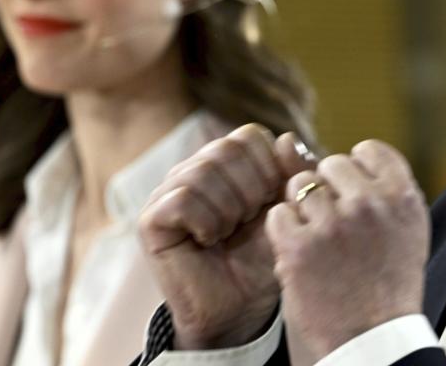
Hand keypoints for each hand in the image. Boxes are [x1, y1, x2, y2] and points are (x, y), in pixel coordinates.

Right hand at [138, 124, 313, 348]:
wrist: (240, 309)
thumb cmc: (261, 259)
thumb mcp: (288, 212)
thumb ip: (294, 174)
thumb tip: (286, 138)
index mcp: (224, 162)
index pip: (249, 135)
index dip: (270, 168)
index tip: (271, 202)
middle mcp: (192, 169)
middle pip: (226, 148)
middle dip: (251, 188)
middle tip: (249, 220)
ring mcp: (167, 192)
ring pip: (203, 172)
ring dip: (229, 208)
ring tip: (229, 232)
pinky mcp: (151, 220)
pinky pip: (182, 200)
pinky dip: (206, 222)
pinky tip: (209, 240)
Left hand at [265, 140, 429, 364]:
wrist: (373, 344)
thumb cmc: (388, 289)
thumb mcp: (406, 232)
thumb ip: (386, 191)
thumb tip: (355, 153)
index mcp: (402, 197)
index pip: (368, 150)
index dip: (356, 171)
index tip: (353, 197)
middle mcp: (370, 203)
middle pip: (331, 164)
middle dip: (326, 189)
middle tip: (332, 226)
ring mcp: (333, 223)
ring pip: (300, 186)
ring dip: (302, 210)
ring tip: (316, 242)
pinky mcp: (300, 246)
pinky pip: (278, 215)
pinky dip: (283, 234)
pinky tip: (299, 255)